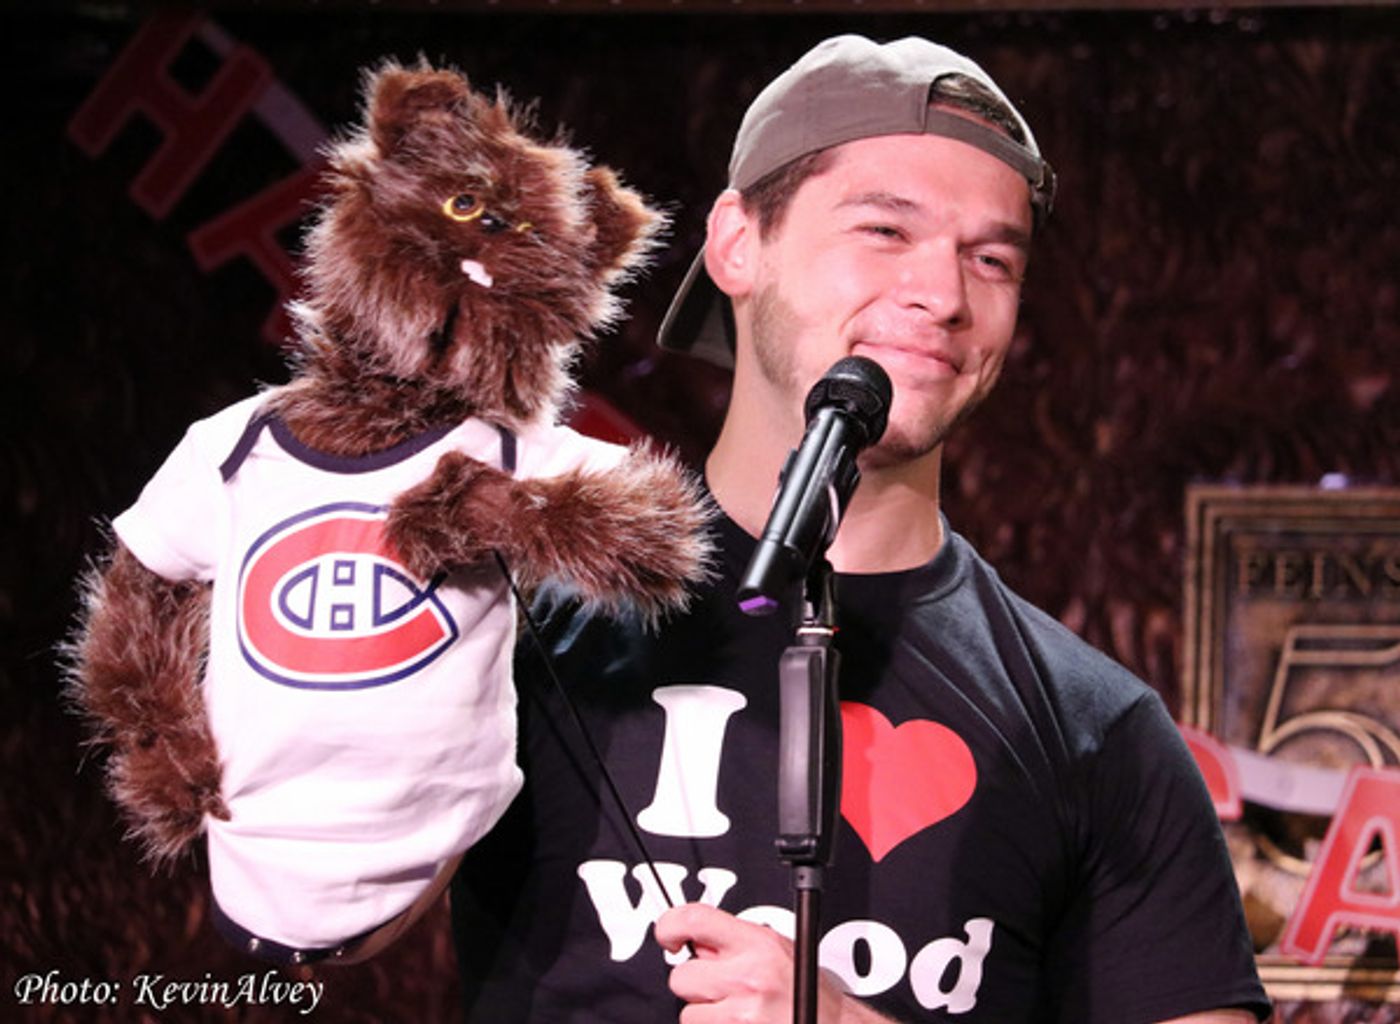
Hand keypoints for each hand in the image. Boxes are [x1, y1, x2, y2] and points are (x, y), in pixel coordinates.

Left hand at [654, 904, 893, 1023]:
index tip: (667, 937)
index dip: (669, 925)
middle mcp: (748, 977)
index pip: (694, 919)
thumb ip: (736, 941)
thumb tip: (694, 938)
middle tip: (720, 990)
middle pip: (682, 976)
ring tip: (735, 1013)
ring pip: (688, 1014)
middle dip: (695, 985)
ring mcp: (742, 1015)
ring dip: (705, 1016)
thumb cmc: (807, 992)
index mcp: (757, 944)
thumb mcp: (778, 949)